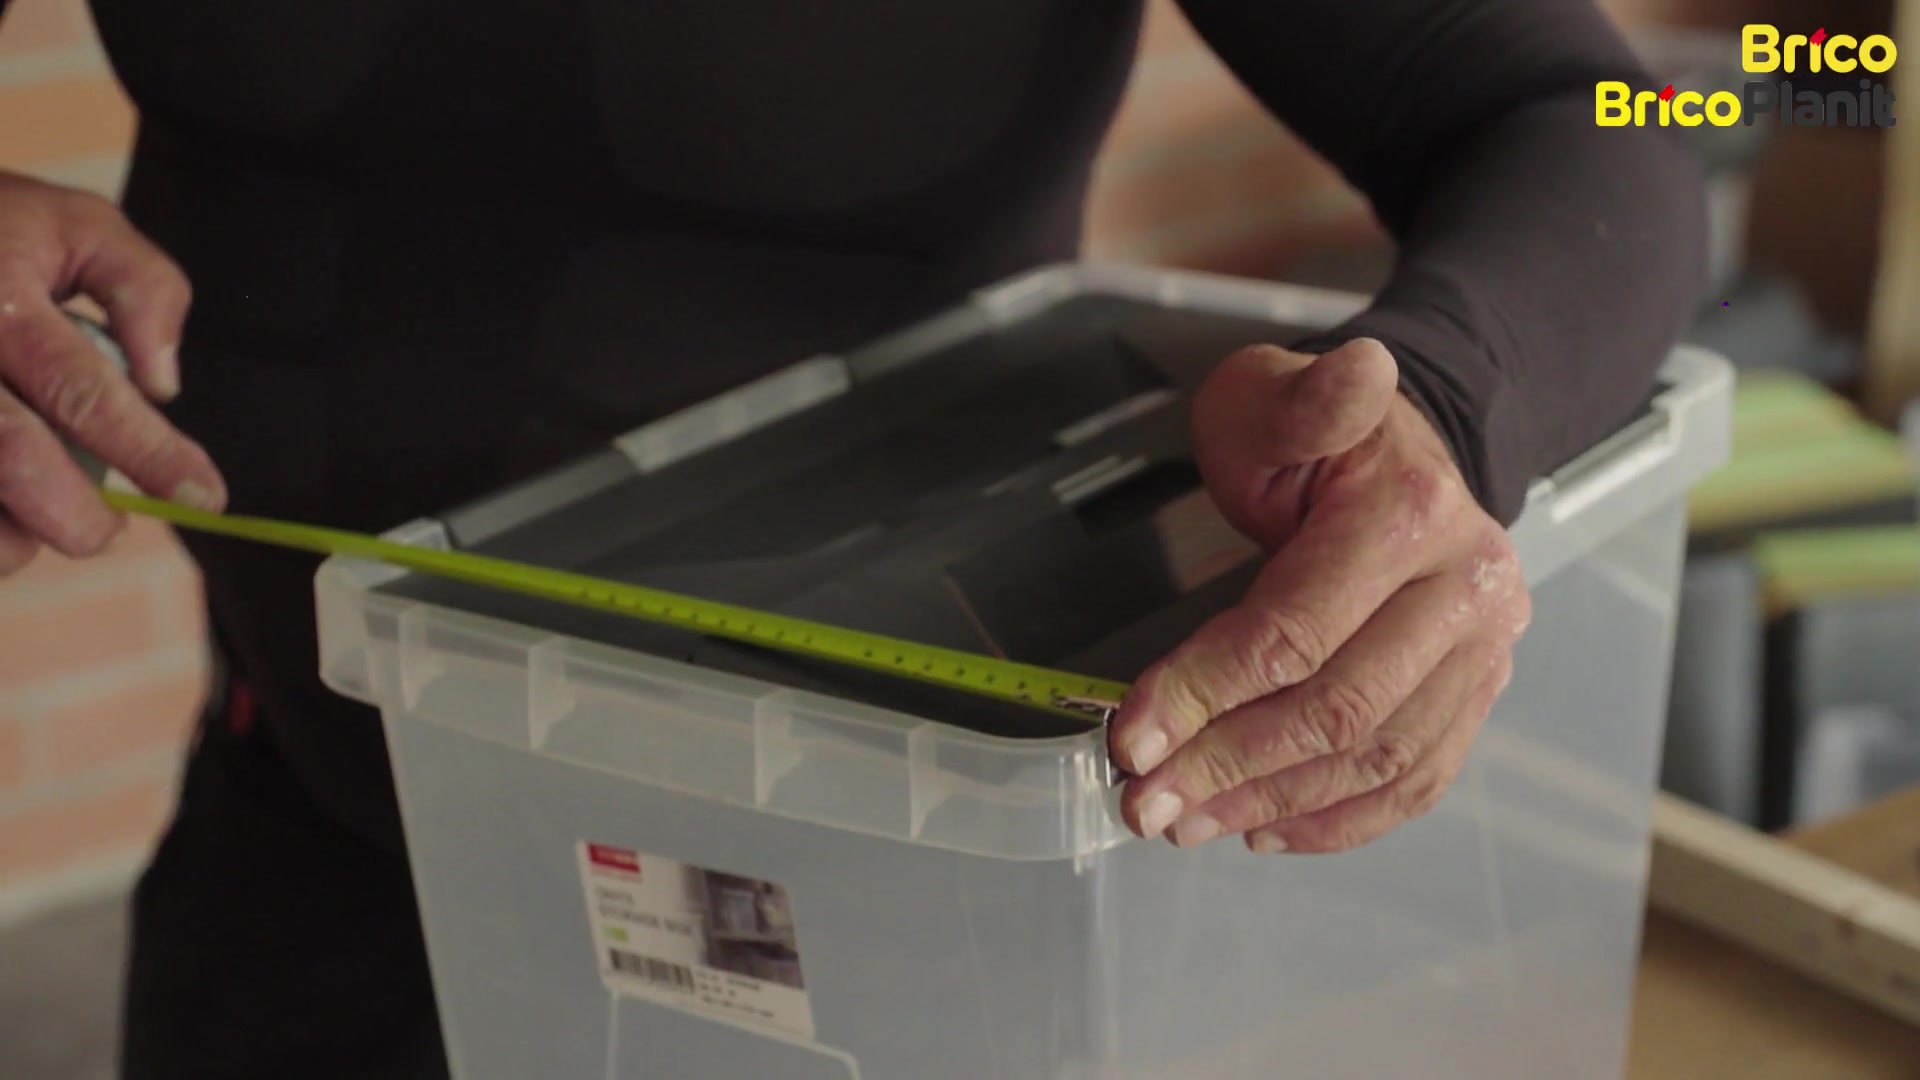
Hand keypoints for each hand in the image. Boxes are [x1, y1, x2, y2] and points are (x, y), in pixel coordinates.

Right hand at [0, 172, 224, 575]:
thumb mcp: (77, 226)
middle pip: (14, 457)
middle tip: (107, 529)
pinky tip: (4, 518)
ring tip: (43, 521)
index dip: (150, 453)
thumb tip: (161, 384)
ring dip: (12, 539)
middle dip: (75, 517)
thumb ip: (144, 287)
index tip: (204, 495)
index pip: (84, 392)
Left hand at [1109, 339, 1530, 853]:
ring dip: (1272, 803)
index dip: (1203, 691)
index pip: (1295, 631)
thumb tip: (1359, 371)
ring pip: (1376, 757)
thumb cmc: (1317, 434)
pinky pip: (1415, 779)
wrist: (1405, 449)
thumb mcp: (1277, 397)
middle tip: (1143, 798)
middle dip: (1226, 764)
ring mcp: (1480, 649)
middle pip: (1337, 708)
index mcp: (1410, 514)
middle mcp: (1464, 590)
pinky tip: (1263, 827)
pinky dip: (1339, 819)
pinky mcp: (1476, 691)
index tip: (1130, 738)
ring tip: (1186, 820)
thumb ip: (1303, 401)